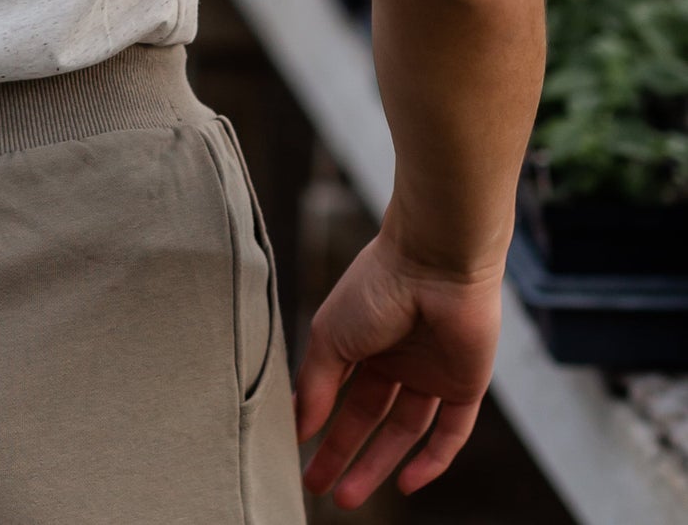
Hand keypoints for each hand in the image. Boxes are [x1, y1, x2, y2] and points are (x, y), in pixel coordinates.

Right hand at [294, 229, 501, 509]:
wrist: (436, 263)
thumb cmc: (376, 286)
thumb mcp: (330, 336)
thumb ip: (316, 384)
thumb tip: (297, 427)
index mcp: (361, 338)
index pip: (338, 391)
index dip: (318, 424)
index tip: (296, 454)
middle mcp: (395, 357)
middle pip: (368, 417)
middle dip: (343, 454)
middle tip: (320, 487)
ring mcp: (431, 373)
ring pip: (405, 431)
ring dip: (378, 465)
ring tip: (349, 497)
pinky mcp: (465, 385)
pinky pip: (450, 433)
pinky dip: (432, 462)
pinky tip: (408, 486)